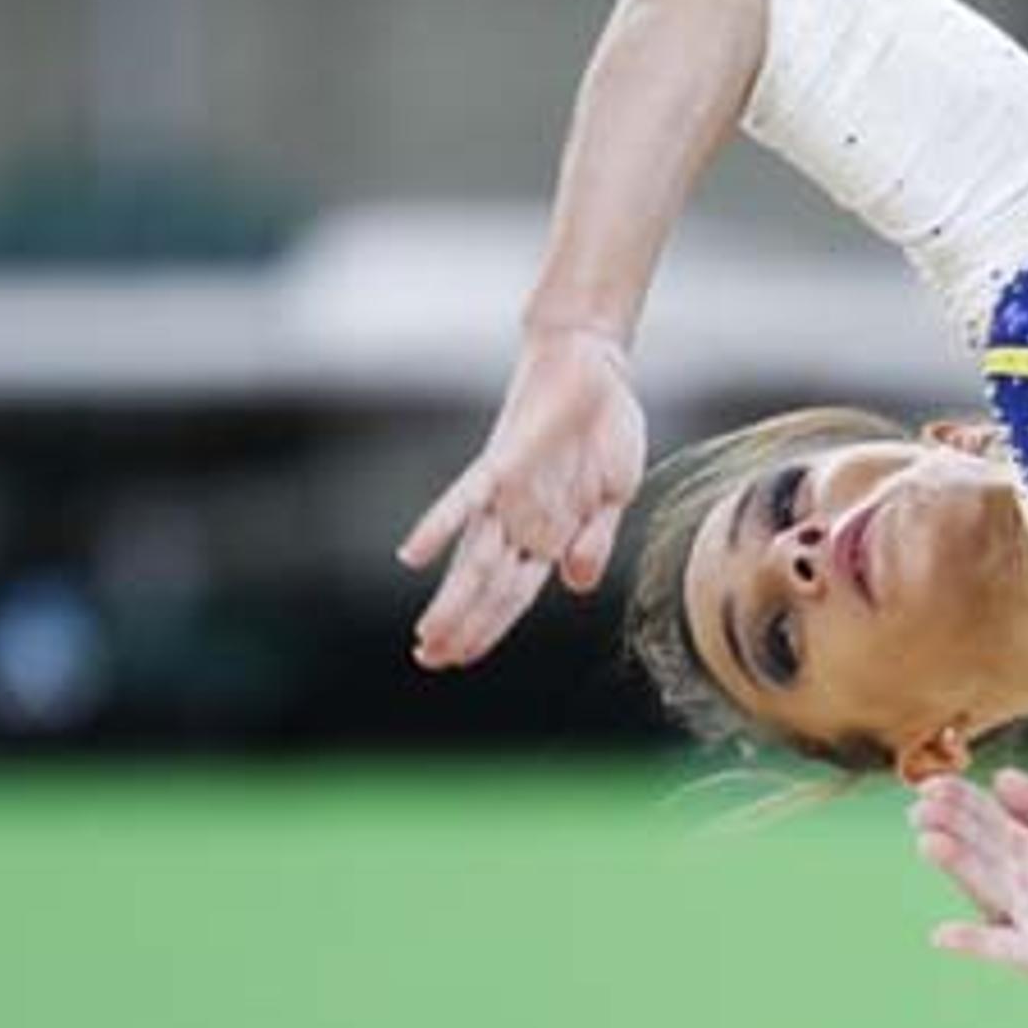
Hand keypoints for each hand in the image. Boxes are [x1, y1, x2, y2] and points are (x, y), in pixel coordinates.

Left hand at [398, 323, 646, 669]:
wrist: (596, 367)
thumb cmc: (605, 429)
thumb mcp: (615, 496)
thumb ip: (595, 542)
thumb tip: (576, 587)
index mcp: (551, 534)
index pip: (513, 593)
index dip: (488, 627)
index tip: (461, 658)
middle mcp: (521, 521)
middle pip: (487, 586)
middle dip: (461, 626)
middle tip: (429, 660)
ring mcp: (508, 495)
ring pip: (475, 560)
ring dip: (453, 601)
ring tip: (428, 639)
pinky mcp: (501, 463)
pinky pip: (465, 499)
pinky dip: (439, 527)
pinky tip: (411, 556)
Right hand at [912, 768, 1027, 1006]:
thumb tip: (999, 777)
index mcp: (1019, 839)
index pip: (981, 811)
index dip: (955, 796)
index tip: (931, 786)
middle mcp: (1008, 873)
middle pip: (974, 843)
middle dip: (946, 824)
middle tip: (919, 810)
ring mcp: (1014, 910)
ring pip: (980, 882)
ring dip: (956, 865)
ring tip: (929, 843)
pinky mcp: (1026, 950)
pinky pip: (994, 945)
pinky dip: (969, 941)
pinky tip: (940, 935)